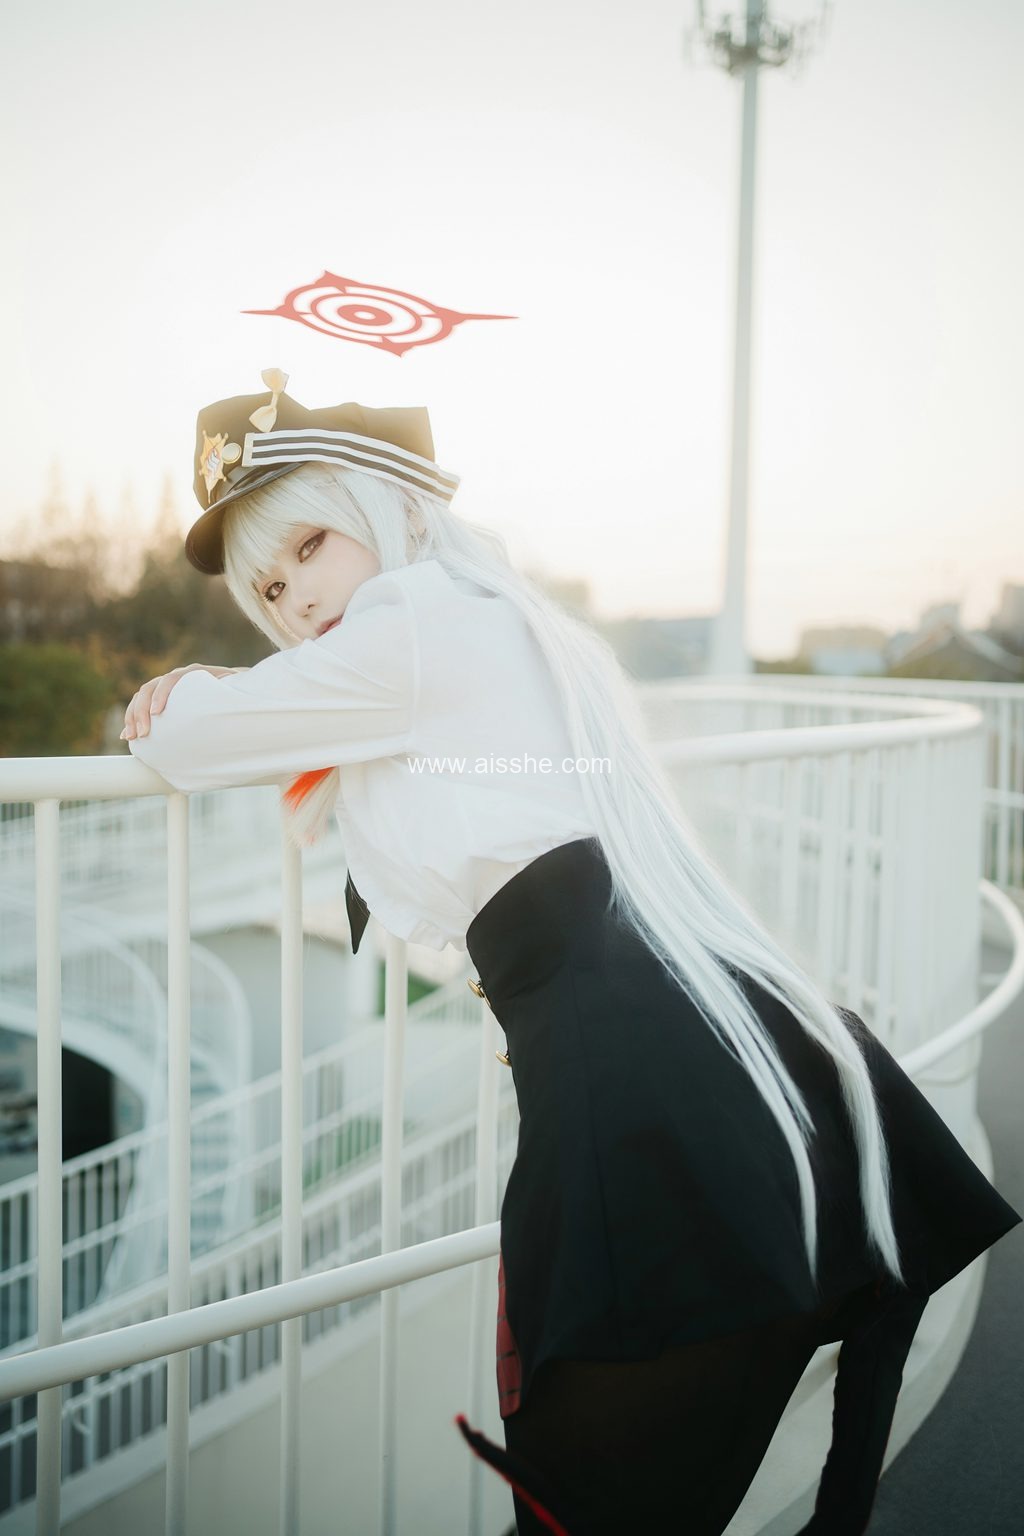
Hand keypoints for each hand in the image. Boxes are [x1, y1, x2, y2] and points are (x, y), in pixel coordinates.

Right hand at [121, 664, 247, 739]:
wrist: (234, 690)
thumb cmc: (237, 695)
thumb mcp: (237, 695)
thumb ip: (234, 695)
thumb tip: (242, 707)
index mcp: (195, 673)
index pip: (172, 679)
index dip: (162, 694)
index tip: (157, 713)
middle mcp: (178, 677)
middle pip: (151, 687)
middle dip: (141, 711)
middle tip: (143, 734)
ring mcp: (167, 687)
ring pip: (141, 696)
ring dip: (132, 716)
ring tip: (130, 737)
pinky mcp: (161, 699)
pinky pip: (140, 705)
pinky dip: (132, 719)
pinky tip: (126, 735)